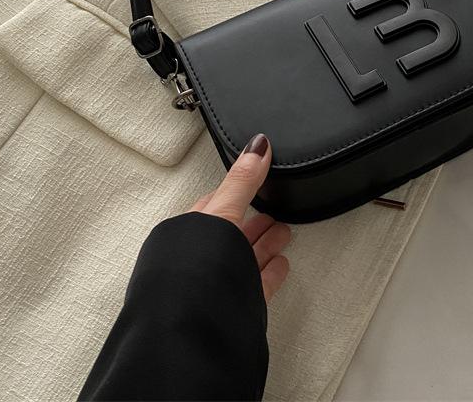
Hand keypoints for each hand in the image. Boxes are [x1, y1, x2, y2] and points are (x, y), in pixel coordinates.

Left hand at [189, 134, 290, 301]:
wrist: (192, 325)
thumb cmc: (191, 270)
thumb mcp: (221, 212)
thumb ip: (241, 182)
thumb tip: (257, 147)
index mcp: (188, 232)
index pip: (215, 205)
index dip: (236, 192)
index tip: (255, 182)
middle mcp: (199, 258)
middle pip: (232, 233)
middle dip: (254, 220)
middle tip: (274, 211)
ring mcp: (216, 283)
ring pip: (244, 257)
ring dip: (265, 243)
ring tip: (283, 233)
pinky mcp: (233, 305)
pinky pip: (256, 283)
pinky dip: (270, 271)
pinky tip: (281, 265)